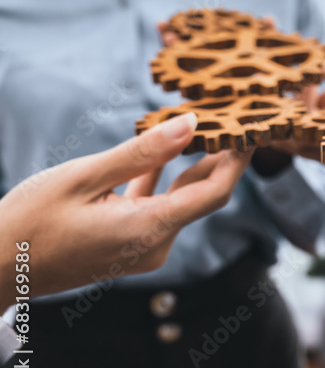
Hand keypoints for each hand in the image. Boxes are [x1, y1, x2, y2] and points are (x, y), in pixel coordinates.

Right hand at [0, 114, 250, 309]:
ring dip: (189, 166)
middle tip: (233, 118)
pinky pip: (157, 209)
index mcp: (149, 230)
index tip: (252, 129)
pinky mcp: (130, 247)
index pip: (214, 193)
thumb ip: (141, 153)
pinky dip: (161, 182)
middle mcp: (156, 245)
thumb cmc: (29, 222)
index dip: (238, 160)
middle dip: (219, 157)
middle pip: (201, 196)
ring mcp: (143, 249)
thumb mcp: (83, 177)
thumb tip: (192, 125)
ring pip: (179, 201)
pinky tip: (162, 153)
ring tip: (206, 127)